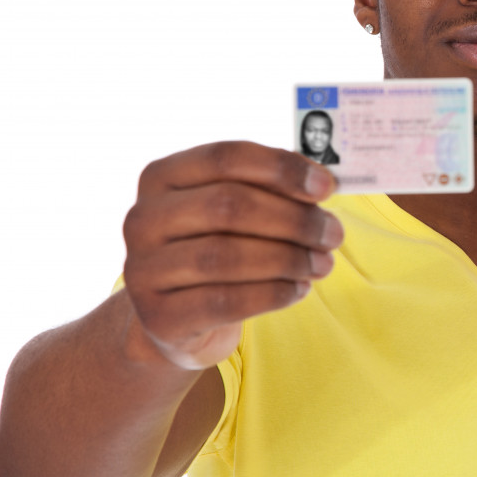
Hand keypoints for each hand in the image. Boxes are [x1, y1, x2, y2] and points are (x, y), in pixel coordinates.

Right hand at [122, 141, 342, 369]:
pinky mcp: (160, 316)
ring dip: (288, 258)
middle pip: (228, 206)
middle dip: (293, 219)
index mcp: (162, 176)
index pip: (225, 157)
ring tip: (323, 263)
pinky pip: (225, 301)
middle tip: (333, 234)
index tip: (327, 187)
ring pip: (226, 256)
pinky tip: (299, 288)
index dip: (281, 168)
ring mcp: (143, 269)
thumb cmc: (217, 247)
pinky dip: (272, 293)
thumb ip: (271, 188)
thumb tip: (322, 181)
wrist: (177, 318)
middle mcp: (143, 218)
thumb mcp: (234, 210)